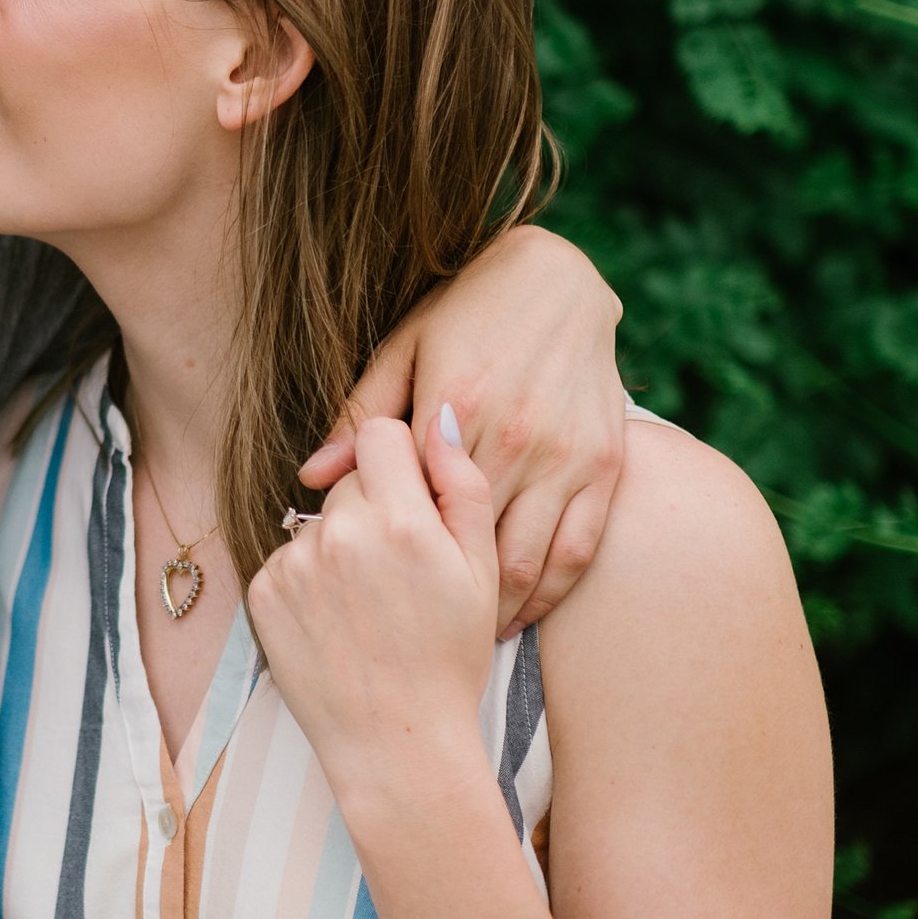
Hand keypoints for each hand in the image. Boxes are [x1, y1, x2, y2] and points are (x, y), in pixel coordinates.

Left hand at [251, 409, 499, 809]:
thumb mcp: (482, 572)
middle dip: (376, 504)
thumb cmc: (450, 658)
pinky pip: (289, 557)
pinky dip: (310, 578)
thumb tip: (436, 420)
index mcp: (401, 521)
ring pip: (319, 519)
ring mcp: (295, 563)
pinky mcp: (262, 592)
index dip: (400, 458)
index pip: (381, 434)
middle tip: (400, 564)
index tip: (412, 491)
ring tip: (371, 601)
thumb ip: (462, 486)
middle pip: (351, 479)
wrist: (396, 745)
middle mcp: (340, 534)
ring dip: (341, 542)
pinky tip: (339, 618)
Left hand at [297, 225, 624, 637]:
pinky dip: (548, 594)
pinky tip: (519, 614)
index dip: (386, 554)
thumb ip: (362, 415)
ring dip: (493, 612)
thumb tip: (311, 476)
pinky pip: (577, 550)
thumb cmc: (468, 312)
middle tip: (404, 633)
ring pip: (525, 562)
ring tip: (460, 637)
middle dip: (434, 596)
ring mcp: (566, 456)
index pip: (412, 503)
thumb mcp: (404, 348)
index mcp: (454, 407)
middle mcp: (513, 438)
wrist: (560, 281)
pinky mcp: (606, 466)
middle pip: (465, 544)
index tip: (364, 593)